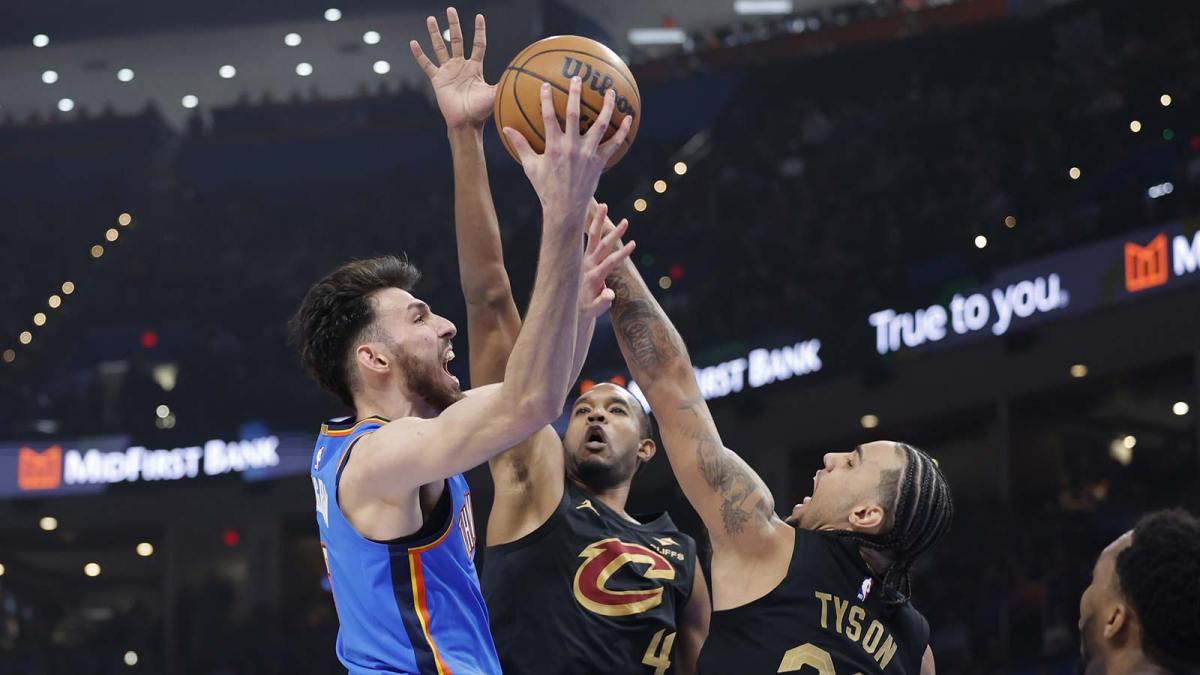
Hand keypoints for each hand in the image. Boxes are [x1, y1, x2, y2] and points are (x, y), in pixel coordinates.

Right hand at [410, 8, 493, 129]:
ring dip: (435, 34)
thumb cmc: (481, 111)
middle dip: (454, 25)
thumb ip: (504, 82)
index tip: (479, 16)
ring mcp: (448, 71)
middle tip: (451, 10)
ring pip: (440, 48)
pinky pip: (427, 64)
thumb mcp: (494, 93)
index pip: (478, 45)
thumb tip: (520, 73)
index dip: (479, 31)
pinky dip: (420, 55)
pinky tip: (413, 43)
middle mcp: (461, 66)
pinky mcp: (437, 79)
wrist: (466, 123)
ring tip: (430, 19)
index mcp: (475, 67)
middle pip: (457, 40)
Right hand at [503, 77, 631, 226]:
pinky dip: (623, 131)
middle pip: (576, 114)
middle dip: (576, 94)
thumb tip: (506, 129)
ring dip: (607, 107)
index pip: (549, 117)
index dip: (546, 99)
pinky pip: (615, 143)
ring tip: (611, 91)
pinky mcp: (599, 162)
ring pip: (600, 125)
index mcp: (553, 146)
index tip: (545, 85)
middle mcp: (572, 147)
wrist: (565, 208)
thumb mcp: (530, 166)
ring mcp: (588, 153)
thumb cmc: (546, 187)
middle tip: (578, 77)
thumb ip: (521, 145)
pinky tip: (629, 118)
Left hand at [580, 203, 634, 319]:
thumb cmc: (587, 308)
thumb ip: (603, 302)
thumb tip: (610, 295)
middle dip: (614, 234)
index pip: (609, 262)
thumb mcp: (595, 309)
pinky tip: (594, 213)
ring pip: (593, 237)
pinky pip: (588, 239)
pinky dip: (591, 226)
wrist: (571, 306)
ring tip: (604, 205)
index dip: (621, 254)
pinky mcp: (583, 257)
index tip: (633, 244)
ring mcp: (584, 259)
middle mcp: (587, 265)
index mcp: (593, 276)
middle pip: (602, 245)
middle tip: (626, 221)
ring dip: (599, 221)